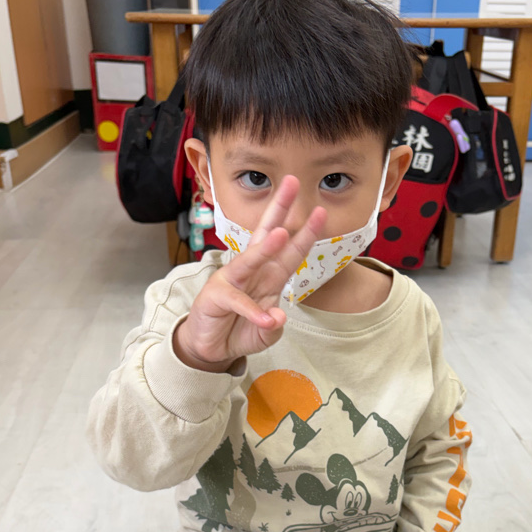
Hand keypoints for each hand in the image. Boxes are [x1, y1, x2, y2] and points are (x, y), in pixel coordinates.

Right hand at [174, 176, 325, 370]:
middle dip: (280, 209)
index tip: (321, 212)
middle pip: (267, 235)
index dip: (306, 233)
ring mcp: (232, 280)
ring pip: (250, 260)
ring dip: (265, 248)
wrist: (210, 348)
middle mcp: (252, 271)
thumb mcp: (267, 332)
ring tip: (281, 234)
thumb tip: (279, 316)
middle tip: (292, 183)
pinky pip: (238, 301)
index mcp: (269, 275)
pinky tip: (266, 318)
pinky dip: (253, 312)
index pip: (291, 250)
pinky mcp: (216, 296)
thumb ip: (274, 325)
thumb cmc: (240, 331)